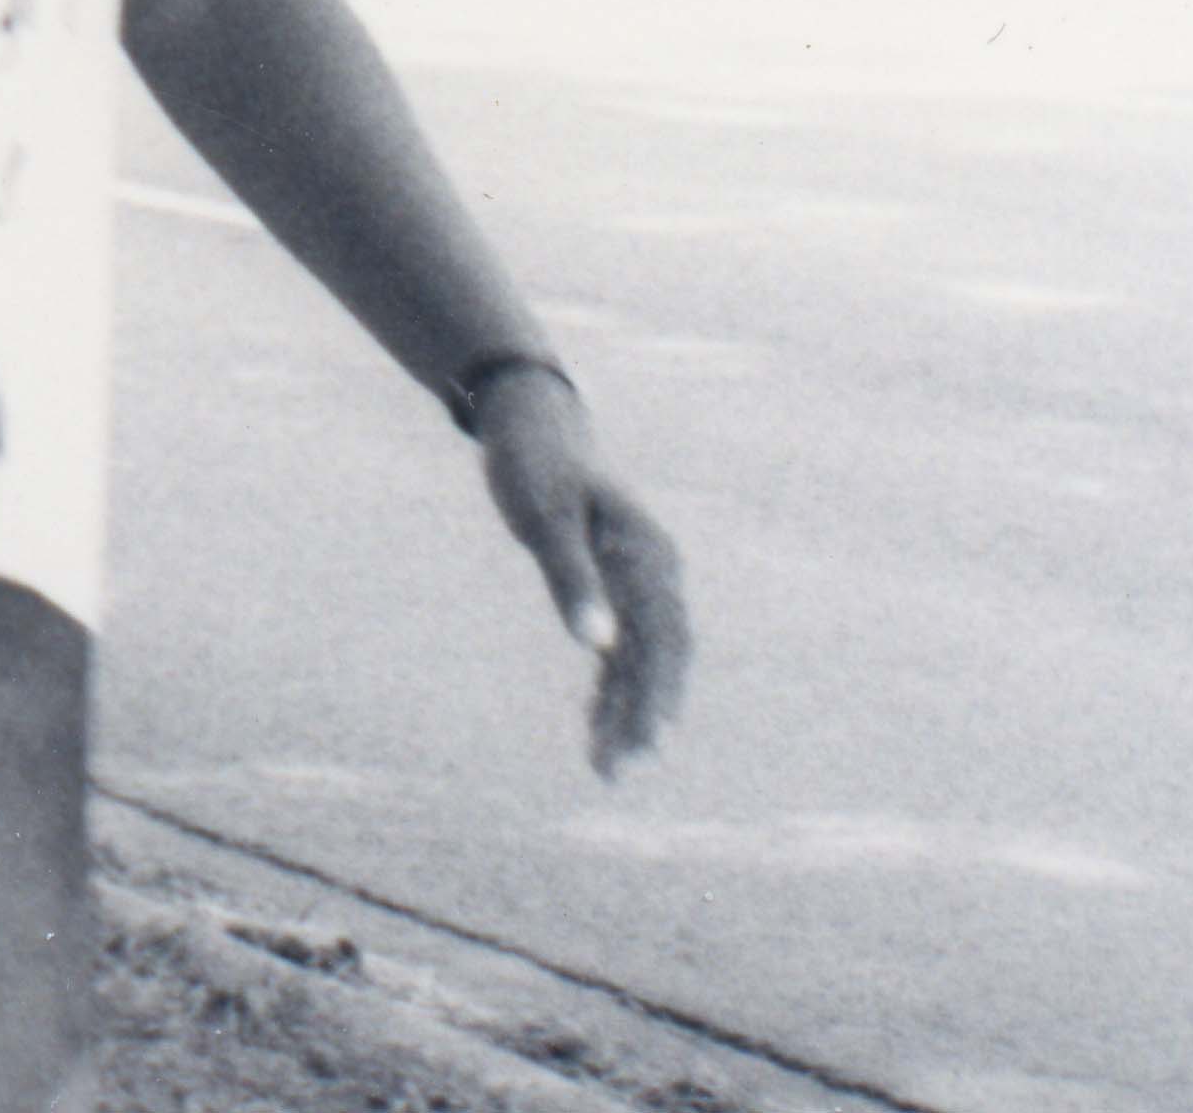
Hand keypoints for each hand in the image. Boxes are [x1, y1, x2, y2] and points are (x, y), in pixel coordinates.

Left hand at [471, 368, 692, 774]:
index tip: (645, 744)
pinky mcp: (612, 587)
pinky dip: (610, 688)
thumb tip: (598, 646)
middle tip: (620, 771)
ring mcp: (637, 581)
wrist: (531, 422)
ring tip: (608, 769)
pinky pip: (620, 648)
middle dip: (645, 716)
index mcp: (648, 556)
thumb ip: (571, 580)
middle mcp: (654, 573)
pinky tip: (597, 728)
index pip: (661, 640)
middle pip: (660, 658)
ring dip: (627, 711)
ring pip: (641, 659)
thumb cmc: (535, 466)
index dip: (655, 694)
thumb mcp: (544, 520)